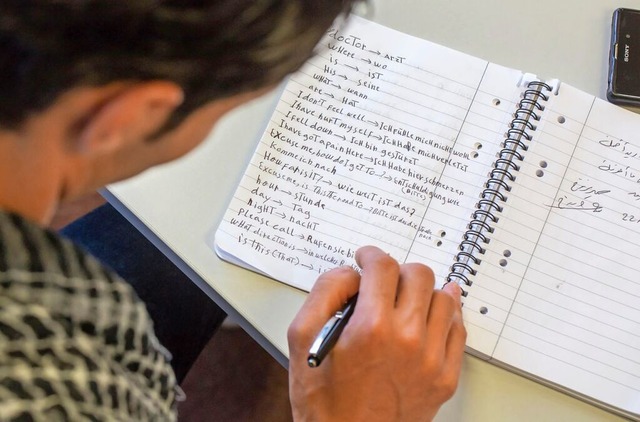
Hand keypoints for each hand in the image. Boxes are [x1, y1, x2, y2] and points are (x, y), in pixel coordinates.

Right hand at [287, 246, 465, 421]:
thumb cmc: (323, 400)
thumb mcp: (301, 338)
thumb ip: (324, 292)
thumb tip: (350, 272)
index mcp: (371, 328)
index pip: (383, 266)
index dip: (371, 255)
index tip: (367, 259)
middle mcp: (407, 340)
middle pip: (418, 275)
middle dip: (397, 271)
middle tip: (384, 282)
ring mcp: (431, 360)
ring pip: (444, 298)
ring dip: (423, 291)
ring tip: (406, 300)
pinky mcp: (444, 377)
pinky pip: (457, 331)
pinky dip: (446, 316)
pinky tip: (430, 315)